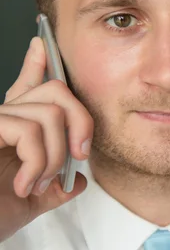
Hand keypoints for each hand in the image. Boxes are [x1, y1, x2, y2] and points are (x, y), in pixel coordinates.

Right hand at [0, 36, 92, 242]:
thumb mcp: (30, 203)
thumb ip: (55, 188)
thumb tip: (79, 181)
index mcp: (13, 131)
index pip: (27, 89)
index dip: (35, 66)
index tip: (42, 46)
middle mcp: (2, 119)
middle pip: (56, 91)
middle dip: (81, 122)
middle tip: (78, 156)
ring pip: (49, 115)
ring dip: (54, 157)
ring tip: (36, 185)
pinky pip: (28, 131)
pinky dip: (37, 163)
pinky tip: (23, 186)